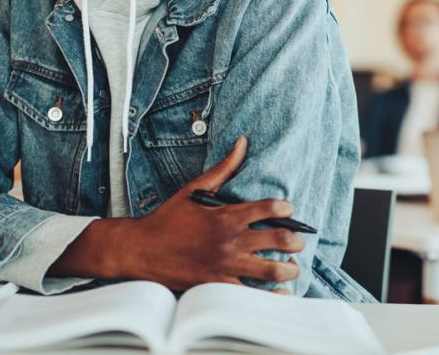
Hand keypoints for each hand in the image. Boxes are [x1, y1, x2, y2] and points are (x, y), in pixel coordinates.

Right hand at [116, 137, 303, 289]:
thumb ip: (223, 168)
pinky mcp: (218, 287)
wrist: (140, 251)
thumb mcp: (194, 189)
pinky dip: (270, 294)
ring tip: (292, 266)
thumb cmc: (167, 219)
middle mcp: (230, 241)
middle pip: (280, 239)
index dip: (286, 208)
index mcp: (226, 216)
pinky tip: (279, 290)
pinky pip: (253, 295)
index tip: (289, 210)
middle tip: (298, 241)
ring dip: (289, 268)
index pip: (270, 208)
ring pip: (272, 269)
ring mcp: (225, 266)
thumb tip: (242, 143)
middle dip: (296, 240)